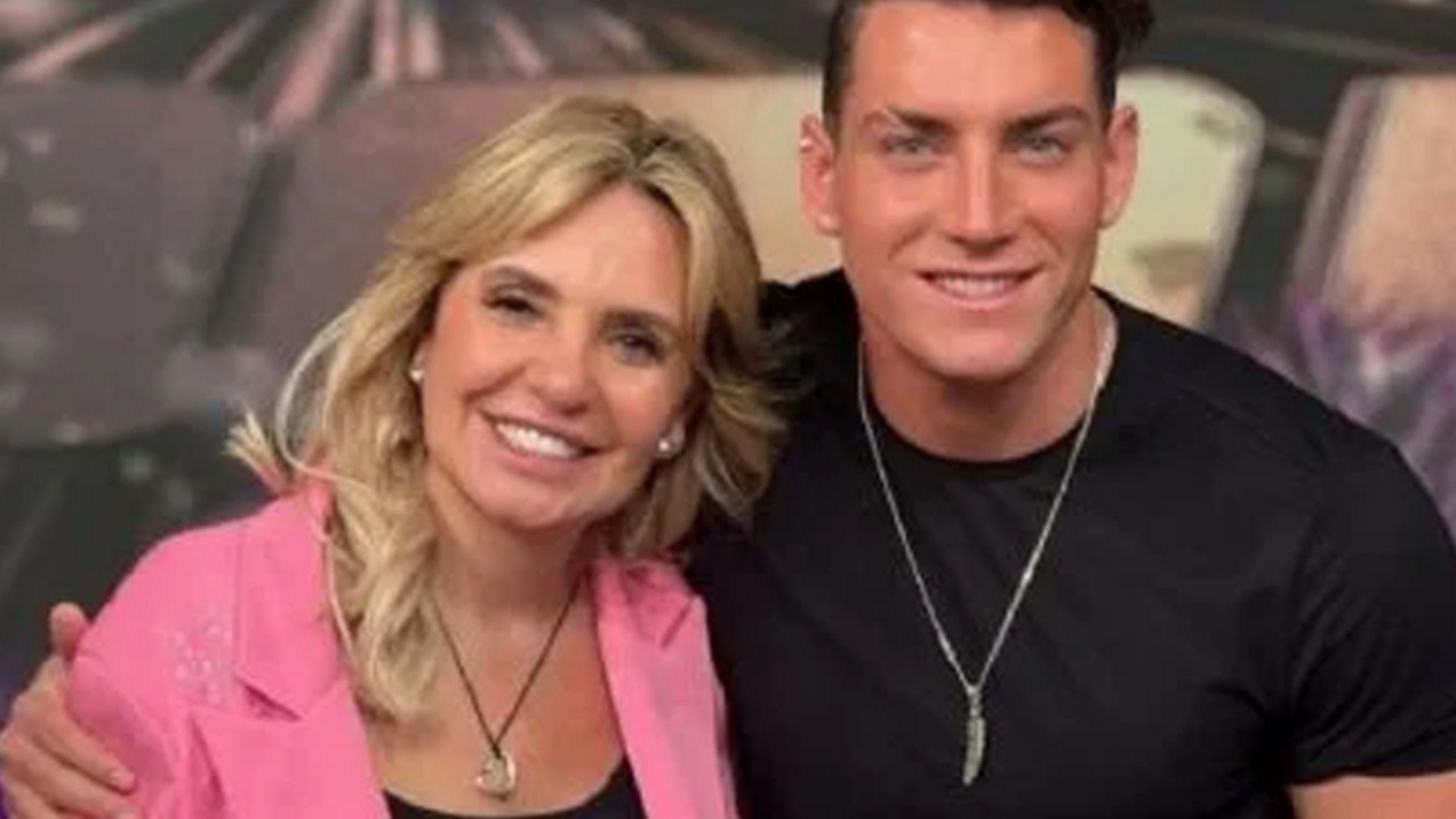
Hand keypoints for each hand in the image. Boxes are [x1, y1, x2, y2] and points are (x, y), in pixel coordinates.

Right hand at [0, 603, 135, 817]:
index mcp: (35, 704)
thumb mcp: (84, 666)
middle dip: (92, 798)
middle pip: (48, 775)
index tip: (129, 778)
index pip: (57, 734)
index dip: (90, 757)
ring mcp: (11, 772)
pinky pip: (32, 818)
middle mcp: (14, 740)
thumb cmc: (85, 688)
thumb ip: (76, 644)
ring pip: (38, 803)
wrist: (69, 715)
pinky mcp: (15, 796)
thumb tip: (63, 611)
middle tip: (132, 814)